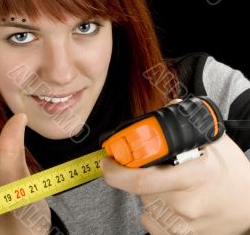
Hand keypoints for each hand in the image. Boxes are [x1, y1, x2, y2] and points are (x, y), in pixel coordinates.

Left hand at [101, 133, 249, 234]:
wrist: (248, 208)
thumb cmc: (231, 175)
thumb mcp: (214, 142)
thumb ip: (183, 124)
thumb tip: (153, 117)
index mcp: (193, 177)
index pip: (140, 179)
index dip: (116, 170)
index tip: (107, 161)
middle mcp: (185, 205)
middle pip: (139, 189)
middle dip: (136, 175)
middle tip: (148, 167)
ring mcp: (180, 225)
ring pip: (144, 203)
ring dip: (148, 191)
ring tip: (171, 184)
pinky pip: (150, 219)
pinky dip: (154, 207)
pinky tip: (172, 200)